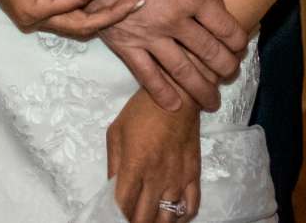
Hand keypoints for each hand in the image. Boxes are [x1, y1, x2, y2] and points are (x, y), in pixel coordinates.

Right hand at [0, 0, 134, 40]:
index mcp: (34, 12)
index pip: (78, 1)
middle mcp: (35, 20)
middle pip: (81, 24)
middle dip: (110, 14)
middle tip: (136, 2)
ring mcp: (36, 13)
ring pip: (75, 16)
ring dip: (98, 4)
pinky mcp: (37, 2)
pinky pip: (67, 4)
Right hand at [81, 0, 250, 113]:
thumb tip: (218, 5)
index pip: (224, 26)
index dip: (237, 40)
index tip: (241, 48)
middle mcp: (175, 20)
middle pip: (207, 51)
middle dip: (224, 67)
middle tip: (231, 75)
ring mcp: (150, 36)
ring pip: (181, 70)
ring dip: (200, 88)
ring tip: (212, 102)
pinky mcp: (126, 45)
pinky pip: (146, 74)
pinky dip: (161, 92)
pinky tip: (175, 105)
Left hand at [104, 92, 199, 222]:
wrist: (178, 95)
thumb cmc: (142, 111)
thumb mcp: (116, 132)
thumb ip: (113, 164)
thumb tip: (111, 190)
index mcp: (135, 165)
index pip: (123, 206)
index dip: (116, 217)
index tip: (114, 216)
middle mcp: (157, 176)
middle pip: (144, 218)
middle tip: (130, 218)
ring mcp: (178, 177)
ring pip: (167, 218)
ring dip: (155, 222)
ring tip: (148, 218)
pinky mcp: (194, 174)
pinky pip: (191, 207)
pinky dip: (181, 218)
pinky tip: (171, 214)